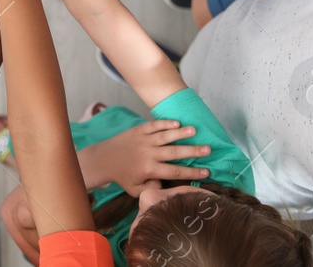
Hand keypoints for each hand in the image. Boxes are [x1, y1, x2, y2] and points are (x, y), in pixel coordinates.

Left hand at [83, 119, 209, 196]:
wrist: (104, 159)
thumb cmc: (123, 176)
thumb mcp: (136, 190)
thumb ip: (153, 189)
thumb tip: (167, 182)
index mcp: (149, 169)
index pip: (174, 172)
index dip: (192, 172)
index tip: (206, 171)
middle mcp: (148, 154)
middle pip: (174, 152)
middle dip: (192, 151)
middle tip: (208, 150)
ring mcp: (143, 140)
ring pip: (165, 136)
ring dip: (180, 133)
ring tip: (195, 131)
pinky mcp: (138, 130)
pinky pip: (153, 125)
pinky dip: (165, 123)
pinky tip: (177, 123)